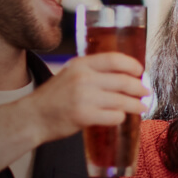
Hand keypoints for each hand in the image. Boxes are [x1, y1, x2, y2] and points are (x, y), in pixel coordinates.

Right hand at [21, 53, 148, 142]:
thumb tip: (123, 73)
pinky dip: (120, 117)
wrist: (32, 117)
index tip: (140, 71)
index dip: (132, 65)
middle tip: (146, 92)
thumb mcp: (70, 74)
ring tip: (141, 107)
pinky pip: (114, 116)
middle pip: (123, 81)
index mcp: (81, 65)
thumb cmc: (53, 97)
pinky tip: (119, 117)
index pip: (114, 59)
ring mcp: (84, 98)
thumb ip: (92, 71)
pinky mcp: (84, 116)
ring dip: (136, 105)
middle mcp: (83, 78)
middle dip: (139, 88)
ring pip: (122, 100)